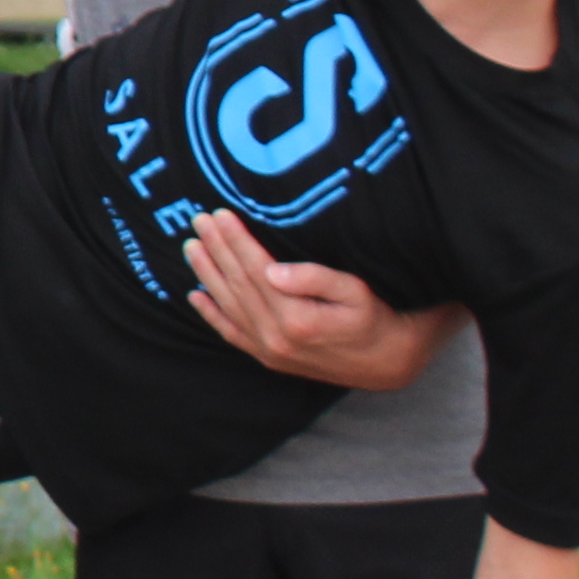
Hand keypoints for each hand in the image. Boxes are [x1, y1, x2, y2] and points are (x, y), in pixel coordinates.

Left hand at [184, 214, 456, 389]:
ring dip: (208, 274)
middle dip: (216, 249)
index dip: (236, 240)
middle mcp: (275, 337)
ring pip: (229, 305)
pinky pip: (231, 334)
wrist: (386, 364)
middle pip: (238, 284)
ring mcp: (268, 350)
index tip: (220, 214)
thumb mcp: (355, 292)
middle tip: (198, 220)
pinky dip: (211, 314)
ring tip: (192, 246)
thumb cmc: (374, 318)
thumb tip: (272, 270)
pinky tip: (196, 296)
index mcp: (295, 318)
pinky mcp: (268, 358)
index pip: (255, 269)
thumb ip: (315, 278)